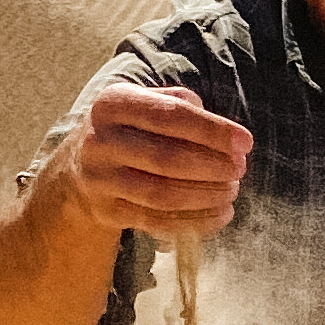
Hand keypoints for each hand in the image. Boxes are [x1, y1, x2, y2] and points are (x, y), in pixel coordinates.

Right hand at [60, 83, 252, 240]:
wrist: (78, 166)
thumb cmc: (132, 128)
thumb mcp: (147, 102)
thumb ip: (183, 107)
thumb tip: (225, 137)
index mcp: (113, 103)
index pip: (171, 116)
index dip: (213, 131)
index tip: (246, 143)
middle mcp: (100, 141)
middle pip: (168, 158)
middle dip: (213, 166)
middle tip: (240, 169)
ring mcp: (100, 180)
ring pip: (162, 195)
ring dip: (206, 195)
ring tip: (232, 190)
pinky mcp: (106, 211)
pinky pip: (157, 222)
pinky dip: (196, 221)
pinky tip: (221, 214)